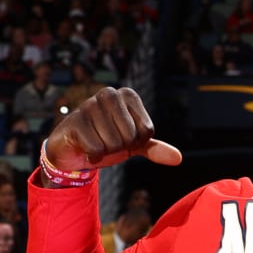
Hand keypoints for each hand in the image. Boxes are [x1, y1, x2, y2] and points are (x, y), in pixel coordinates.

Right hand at [42, 87, 181, 172]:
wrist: (74, 150)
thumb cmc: (106, 141)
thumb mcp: (133, 145)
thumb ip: (155, 148)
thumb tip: (178, 158)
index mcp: (128, 95)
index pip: (147, 131)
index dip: (135, 142)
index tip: (122, 137)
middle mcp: (109, 94)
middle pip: (131, 137)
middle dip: (120, 147)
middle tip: (107, 140)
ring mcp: (90, 105)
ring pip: (113, 143)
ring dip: (105, 151)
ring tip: (95, 141)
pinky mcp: (75, 121)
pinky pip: (96, 148)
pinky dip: (92, 155)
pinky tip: (85, 146)